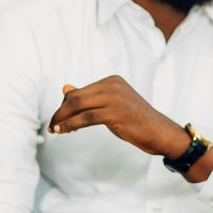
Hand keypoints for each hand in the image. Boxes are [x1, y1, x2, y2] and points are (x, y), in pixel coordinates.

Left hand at [48, 76, 187, 156]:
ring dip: (62, 119)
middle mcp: (112, 85)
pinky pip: (85, 117)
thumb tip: (65, 88)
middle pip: (75, 97)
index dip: (65, 106)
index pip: (79, 91)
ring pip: (78, 105)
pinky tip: (64, 131)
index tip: (59, 120)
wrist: (160, 132)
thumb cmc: (136, 120)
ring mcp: (115, 98)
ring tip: (55, 130)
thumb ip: (90, 98)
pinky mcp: (115, 113)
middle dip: (60, 112)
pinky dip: (70, 125)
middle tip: (52, 125)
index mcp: (112, 81)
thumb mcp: (111, 106)